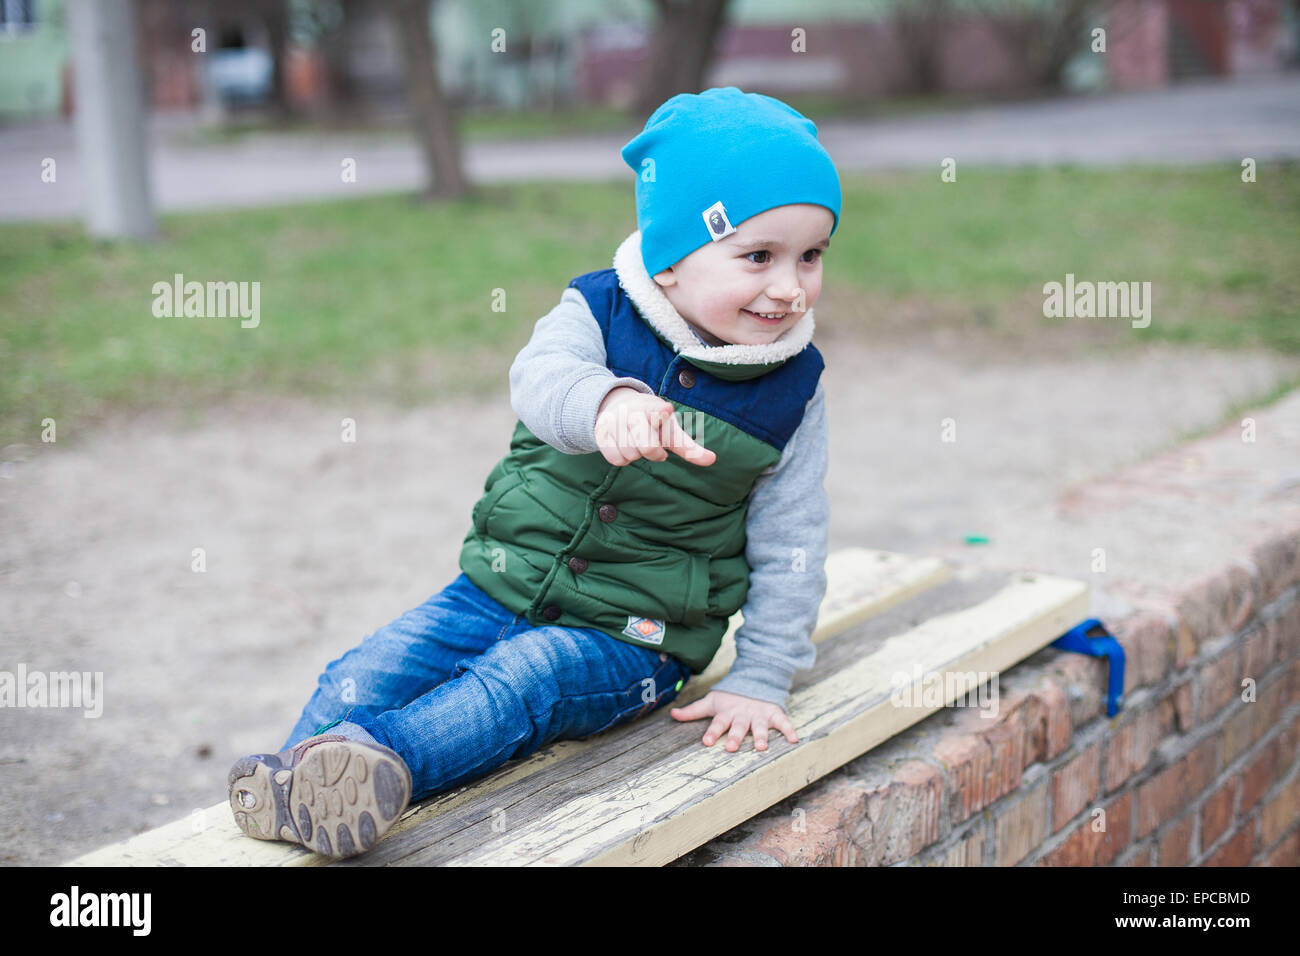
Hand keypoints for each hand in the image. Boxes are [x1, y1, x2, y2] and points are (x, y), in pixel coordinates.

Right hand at [594, 386, 715, 467]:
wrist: (619, 408)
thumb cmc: (652, 423)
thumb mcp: (671, 431)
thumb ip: (689, 447)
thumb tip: (713, 460)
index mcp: (654, 408)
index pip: (657, 411)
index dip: (661, 413)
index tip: (666, 410)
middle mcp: (633, 412)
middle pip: (646, 447)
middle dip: (653, 452)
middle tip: (654, 445)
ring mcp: (615, 422)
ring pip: (631, 455)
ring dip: (637, 454)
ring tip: (637, 441)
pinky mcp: (601, 433)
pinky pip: (616, 459)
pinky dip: (623, 458)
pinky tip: (625, 447)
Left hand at [669, 690, 798, 752]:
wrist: (754, 680)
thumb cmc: (729, 698)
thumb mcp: (711, 702)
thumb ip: (693, 711)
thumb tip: (672, 714)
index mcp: (727, 713)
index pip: (717, 723)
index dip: (712, 732)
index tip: (706, 741)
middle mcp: (743, 715)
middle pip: (738, 727)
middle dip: (735, 736)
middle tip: (730, 747)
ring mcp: (759, 714)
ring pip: (759, 726)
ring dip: (760, 736)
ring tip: (760, 747)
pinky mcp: (773, 713)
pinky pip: (783, 721)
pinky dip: (789, 729)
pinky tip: (794, 739)